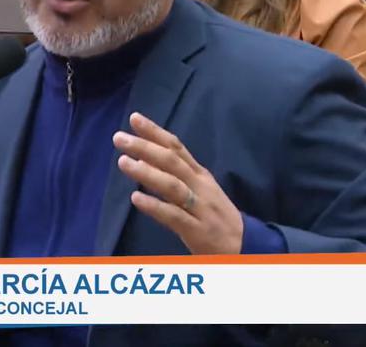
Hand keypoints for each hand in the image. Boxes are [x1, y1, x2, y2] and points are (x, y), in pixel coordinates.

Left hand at [114, 112, 242, 254]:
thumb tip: (143, 159)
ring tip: (123, 162)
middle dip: (145, 147)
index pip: (176, 148)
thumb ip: (177, 175)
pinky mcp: (198, 231)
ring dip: (147, 173)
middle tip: (119, 137)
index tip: (134, 118)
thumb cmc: (217, 217)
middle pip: (171, 162)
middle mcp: (200, 186)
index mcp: (200, 175)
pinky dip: (155, 206)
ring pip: (172, 186)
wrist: (247, 248)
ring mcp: (200, 208)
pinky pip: (174, 216)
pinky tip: (136, 199)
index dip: (155, 132)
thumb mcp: (202, 190)